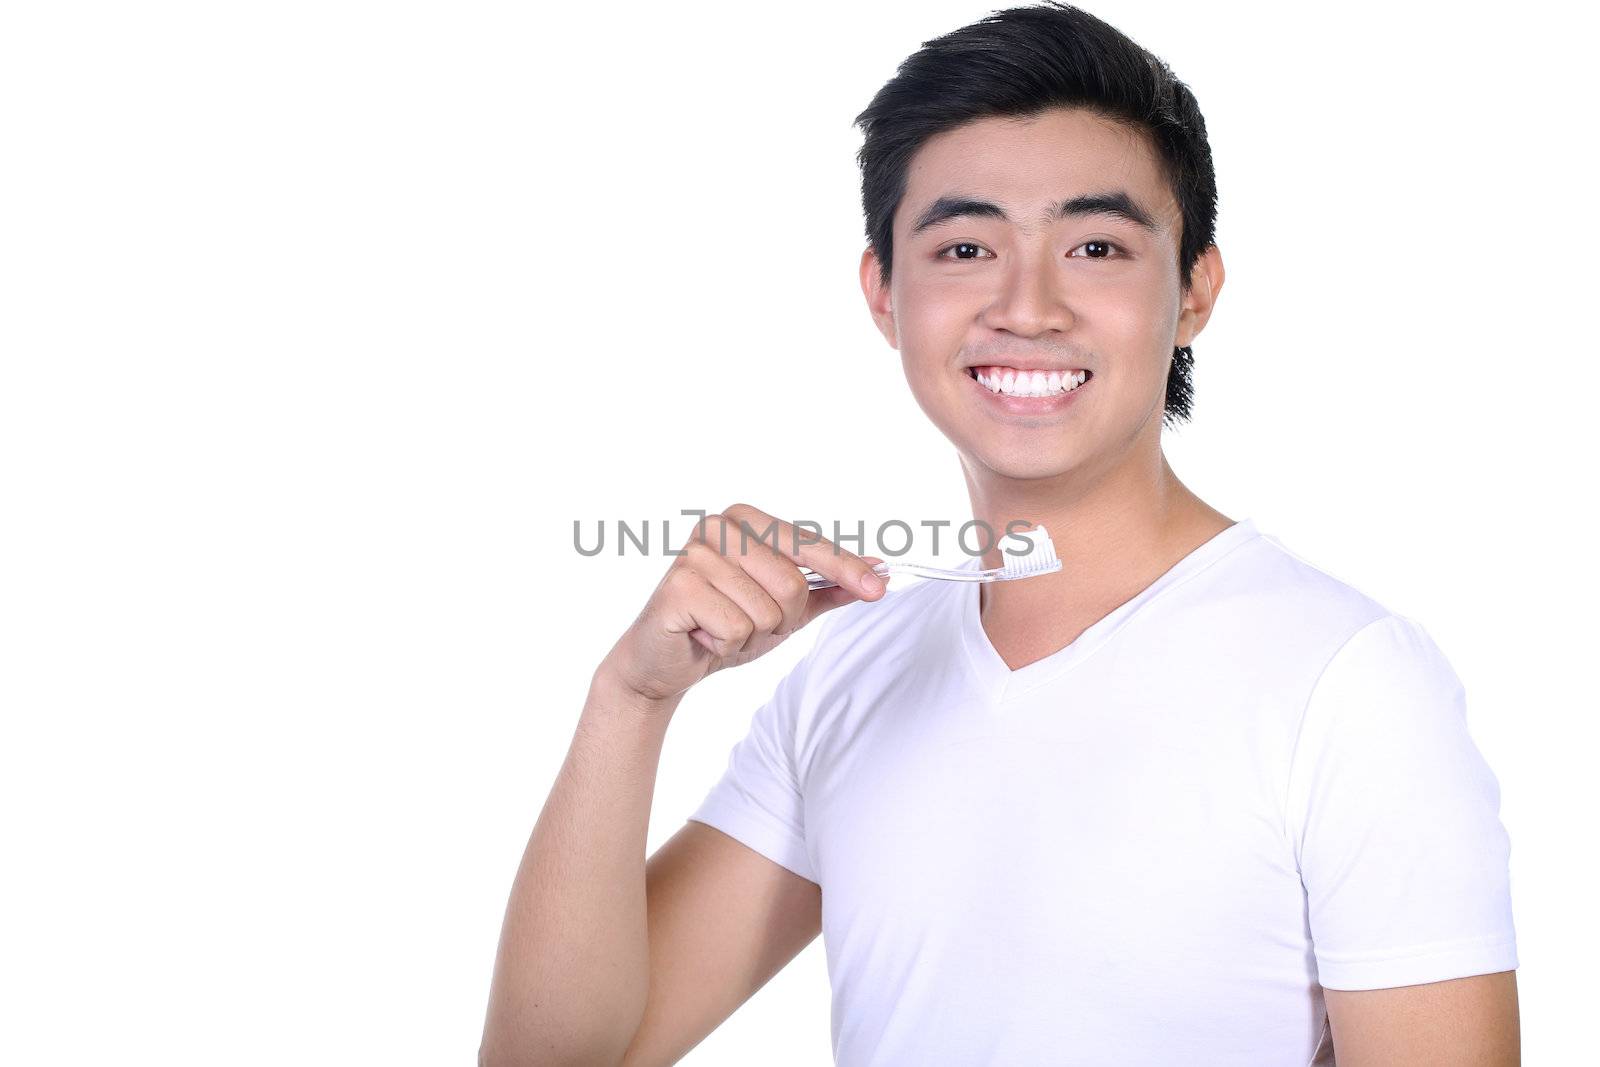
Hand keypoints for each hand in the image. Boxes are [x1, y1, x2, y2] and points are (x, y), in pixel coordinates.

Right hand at [596, 503, 885, 704]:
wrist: (664, 662)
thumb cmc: (722, 625)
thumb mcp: (785, 610)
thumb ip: (828, 588)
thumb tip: (878, 572)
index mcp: (746, 520)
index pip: (809, 544)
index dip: (847, 569)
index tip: (878, 588)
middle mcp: (719, 526)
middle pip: (792, 583)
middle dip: (779, 618)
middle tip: (748, 623)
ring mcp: (695, 553)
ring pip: (766, 610)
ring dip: (752, 634)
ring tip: (722, 628)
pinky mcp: (678, 587)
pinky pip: (736, 627)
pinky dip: (726, 643)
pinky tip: (702, 635)